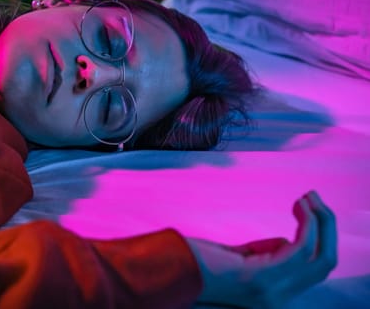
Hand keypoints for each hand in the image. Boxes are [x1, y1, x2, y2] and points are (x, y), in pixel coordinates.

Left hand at [187, 191, 337, 308]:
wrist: (170, 271)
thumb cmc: (196, 260)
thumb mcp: (240, 259)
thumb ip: (264, 254)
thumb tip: (286, 242)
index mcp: (274, 296)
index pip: (314, 271)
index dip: (318, 238)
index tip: (305, 210)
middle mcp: (277, 299)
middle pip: (324, 264)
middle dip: (326, 227)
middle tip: (314, 199)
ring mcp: (271, 293)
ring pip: (321, 258)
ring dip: (320, 221)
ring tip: (307, 198)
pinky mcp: (260, 278)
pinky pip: (301, 249)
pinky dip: (307, 224)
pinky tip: (299, 205)